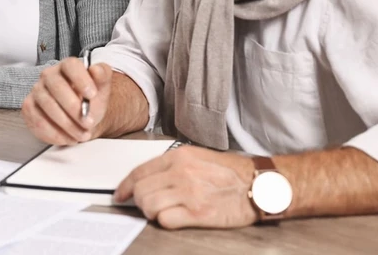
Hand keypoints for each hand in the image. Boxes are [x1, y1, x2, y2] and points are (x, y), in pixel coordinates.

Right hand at [22, 57, 112, 144]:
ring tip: (82, 134)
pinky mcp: (29, 108)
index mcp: (67, 66)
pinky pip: (38, 122)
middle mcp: (49, 75)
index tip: (92, 95)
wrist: (83, 115)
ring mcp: (37, 91)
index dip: (81, 79)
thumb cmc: (90, 99)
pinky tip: (68, 137)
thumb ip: (102, 75)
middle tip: (88, 122)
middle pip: (57, 87)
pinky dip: (55, 134)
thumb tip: (95, 69)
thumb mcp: (102, 86)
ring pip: (48, 107)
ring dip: (67, 125)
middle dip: (74, 109)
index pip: (70, 65)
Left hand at [114, 145, 258, 228]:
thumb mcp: (198, 157)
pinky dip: (164, 221)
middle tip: (145, 205)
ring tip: (160, 212)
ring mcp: (189, 193)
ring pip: (149, 205)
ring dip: (150, 211)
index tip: (120, 194)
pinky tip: (172, 218)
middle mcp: (181, 172)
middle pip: (141, 189)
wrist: (257, 184)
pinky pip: (165, 220)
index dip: (126, 185)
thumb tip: (150, 178)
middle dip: (138, 200)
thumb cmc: (230, 171)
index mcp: (179, 156)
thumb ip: (173, 165)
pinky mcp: (198, 214)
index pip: (140, 170)